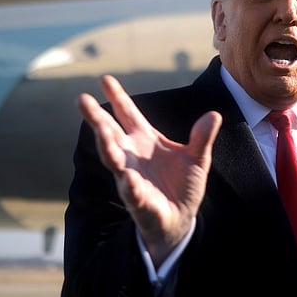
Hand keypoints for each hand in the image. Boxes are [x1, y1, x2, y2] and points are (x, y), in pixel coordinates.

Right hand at [77, 75, 221, 265]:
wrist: (181, 218)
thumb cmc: (183, 184)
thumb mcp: (198, 158)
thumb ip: (202, 137)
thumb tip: (214, 115)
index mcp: (145, 140)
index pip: (127, 114)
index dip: (117, 97)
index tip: (104, 78)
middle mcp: (132, 156)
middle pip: (110, 133)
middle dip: (97, 117)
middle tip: (81, 99)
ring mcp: (131, 177)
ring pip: (114, 159)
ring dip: (107, 145)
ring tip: (101, 131)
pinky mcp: (139, 201)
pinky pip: (132, 191)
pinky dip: (130, 185)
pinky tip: (127, 177)